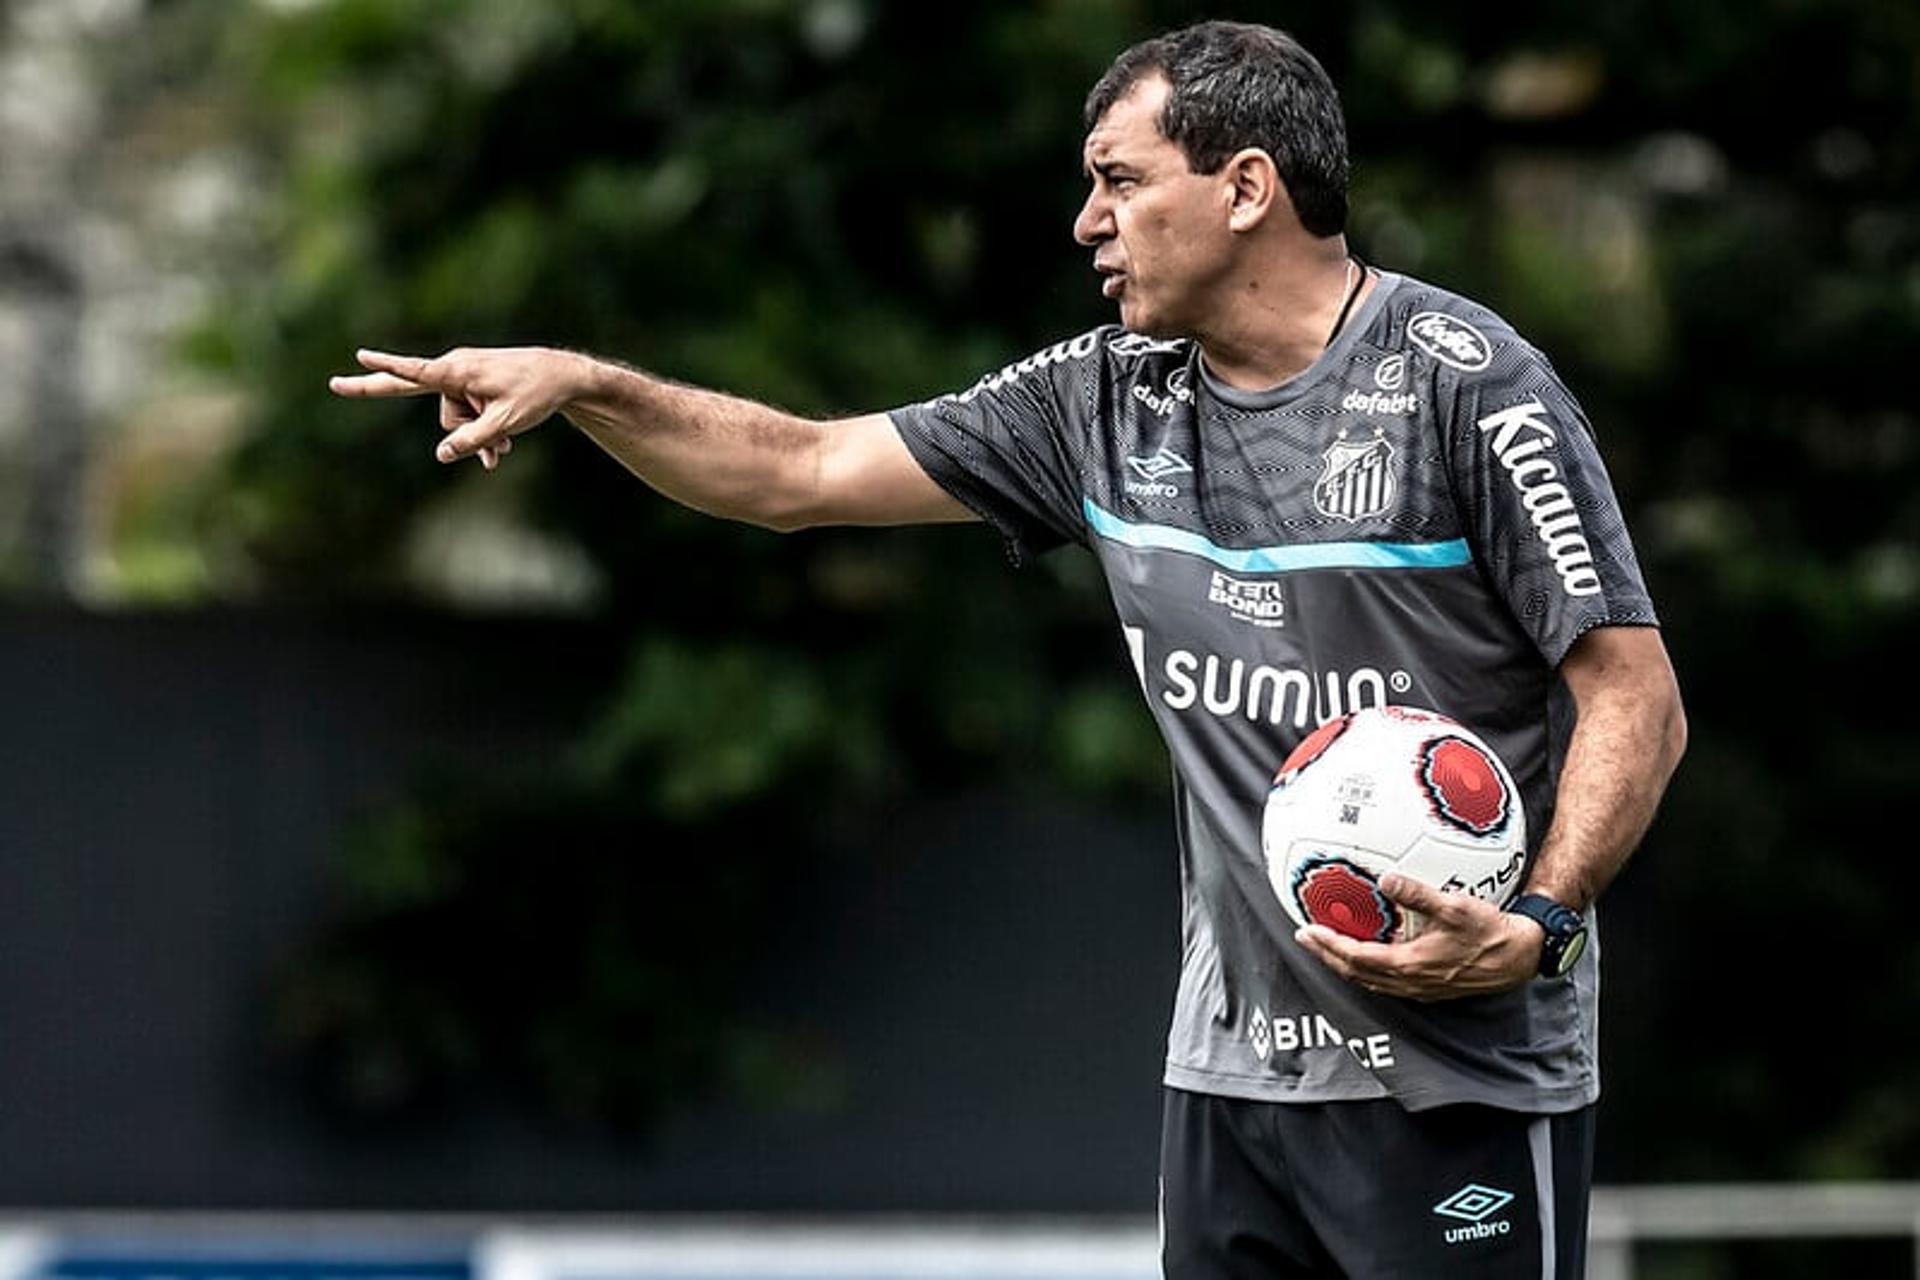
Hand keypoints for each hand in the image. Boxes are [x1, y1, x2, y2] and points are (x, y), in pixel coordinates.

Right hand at [328, 346, 586, 469]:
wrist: (562, 376)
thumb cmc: (536, 395)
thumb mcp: (506, 424)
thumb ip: (472, 441)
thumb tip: (440, 456)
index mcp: (459, 372)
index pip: (414, 371)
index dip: (386, 367)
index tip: (360, 356)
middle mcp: (455, 370)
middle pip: (437, 410)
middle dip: (428, 419)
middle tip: (333, 384)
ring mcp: (464, 377)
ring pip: (456, 420)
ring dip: (479, 436)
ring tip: (507, 444)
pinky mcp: (473, 385)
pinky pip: (467, 416)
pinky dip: (482, 432)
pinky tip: (504, 448)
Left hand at [1293, 874, 1542, 1000]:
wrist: (1519, 956)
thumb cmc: (1490, 931)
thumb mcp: (1455, 906)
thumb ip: (1418, 893)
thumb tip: (1386, 878)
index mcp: (1410, 964)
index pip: (1356, 958)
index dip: (1329, 945)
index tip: (1308, 930)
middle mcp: (1409, 982)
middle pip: (1354, 973)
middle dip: (1326, 955)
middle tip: (1305, 937)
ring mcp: (1418, 989)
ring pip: (1369, 981)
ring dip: (1343, 964)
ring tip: (1326, 945)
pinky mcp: (1428, 988)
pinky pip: (1385, 982)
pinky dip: (1365, 968)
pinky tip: (1365, 952)